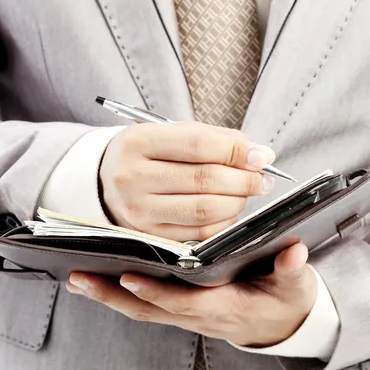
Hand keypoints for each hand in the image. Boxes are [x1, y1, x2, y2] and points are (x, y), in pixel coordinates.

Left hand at [66, 243, 316, 346]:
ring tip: (78, 278)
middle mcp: (199, 316)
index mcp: (225, 308)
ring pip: (142, 310)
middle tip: (79, 278)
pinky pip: (146, 307)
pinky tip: (103, 281)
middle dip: (113, 295)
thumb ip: (292, 270)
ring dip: (109, 296)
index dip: (157, 292)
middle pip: (149, 310)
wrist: (281, 324)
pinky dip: (122, 296)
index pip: (184, 302)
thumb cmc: (285, 302)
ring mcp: (187, 316)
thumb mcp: (295, 287)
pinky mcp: (181, 310)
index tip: (130, 275)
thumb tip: (294, 252)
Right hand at [99, 122, 275, 240]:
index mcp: (139, 142)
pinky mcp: (149, 235)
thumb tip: (258, 155)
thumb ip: (214, 139)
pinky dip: (223, 222)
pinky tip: (228, 210)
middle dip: (244, 180)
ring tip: (245, 192)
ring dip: (237, 202)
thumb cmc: (150, 154)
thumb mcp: (172, 134)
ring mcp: (139, 210)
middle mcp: (133, 177)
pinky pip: (199, 233)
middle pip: (204, 180)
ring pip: (204, 210)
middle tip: (262, 178)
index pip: (199, 145)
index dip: (237, 152)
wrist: (106, 182)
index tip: (262, 156)